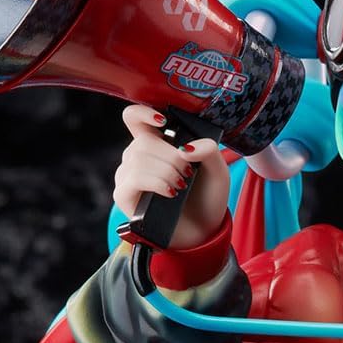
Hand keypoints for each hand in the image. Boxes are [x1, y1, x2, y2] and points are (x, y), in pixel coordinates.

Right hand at [112, 105, 229, 249]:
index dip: (143, 113)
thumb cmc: (206, 197)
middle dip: (171, 155)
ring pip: (138, 158)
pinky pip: (133, 178)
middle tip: (189, 172)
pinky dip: (156, 182)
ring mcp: (128, 175)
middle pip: (143, 141)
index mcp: (155, 144)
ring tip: (182, 186)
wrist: (203, 229)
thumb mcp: (218, 170)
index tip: (163, 122)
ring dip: (167, 171)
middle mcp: (137, 157)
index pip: (134, 118)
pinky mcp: (124, 194)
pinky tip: (170, 192)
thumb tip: (185, 148)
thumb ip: (209, 150)